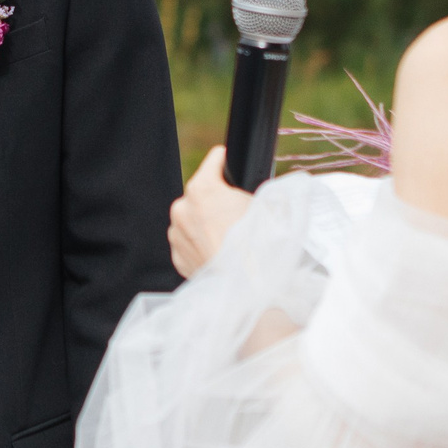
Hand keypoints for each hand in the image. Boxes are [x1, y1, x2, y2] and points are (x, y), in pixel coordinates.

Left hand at [168, 147, 254, 278]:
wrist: (248, 288)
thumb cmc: (260, 246)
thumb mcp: (270, 206)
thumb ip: (259, 191)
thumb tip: (262, 191)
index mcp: (202, 188)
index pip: (215, 159)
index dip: (228, 162)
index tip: (233, 167)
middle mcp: (182, 208)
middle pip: (202, 193)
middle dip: (217, 200)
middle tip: (238, 215)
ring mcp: (176, 234)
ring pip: (193, 219)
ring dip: (207, 224)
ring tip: (231, 238)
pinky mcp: (177, 257)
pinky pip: (189, 243)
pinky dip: (202, 245)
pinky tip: (221, 253)